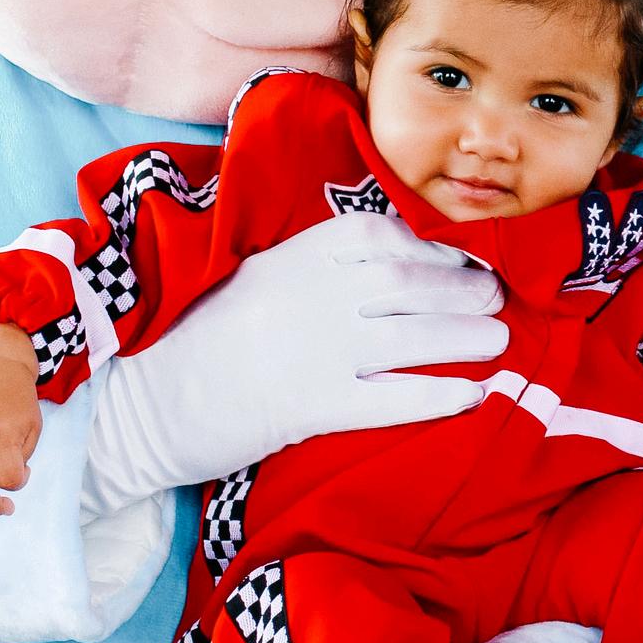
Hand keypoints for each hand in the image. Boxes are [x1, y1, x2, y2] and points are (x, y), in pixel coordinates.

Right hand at [78, 211, 506, 512]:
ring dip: (464, 339)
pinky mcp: (308, 406)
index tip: (462, 261)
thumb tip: (388, 258)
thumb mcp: (253, 279)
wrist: (144, 403)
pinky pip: (389, 399)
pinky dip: (436, 396)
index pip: (380, 236)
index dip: (432, 248)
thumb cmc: (201, 341)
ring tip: (499, 342)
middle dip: (463, 291)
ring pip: (411, 338)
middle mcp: (309, 296)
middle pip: (408, 284)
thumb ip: (312, 266)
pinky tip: (472, 397)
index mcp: (293, 257)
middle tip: (497, 300)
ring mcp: (311, 350)